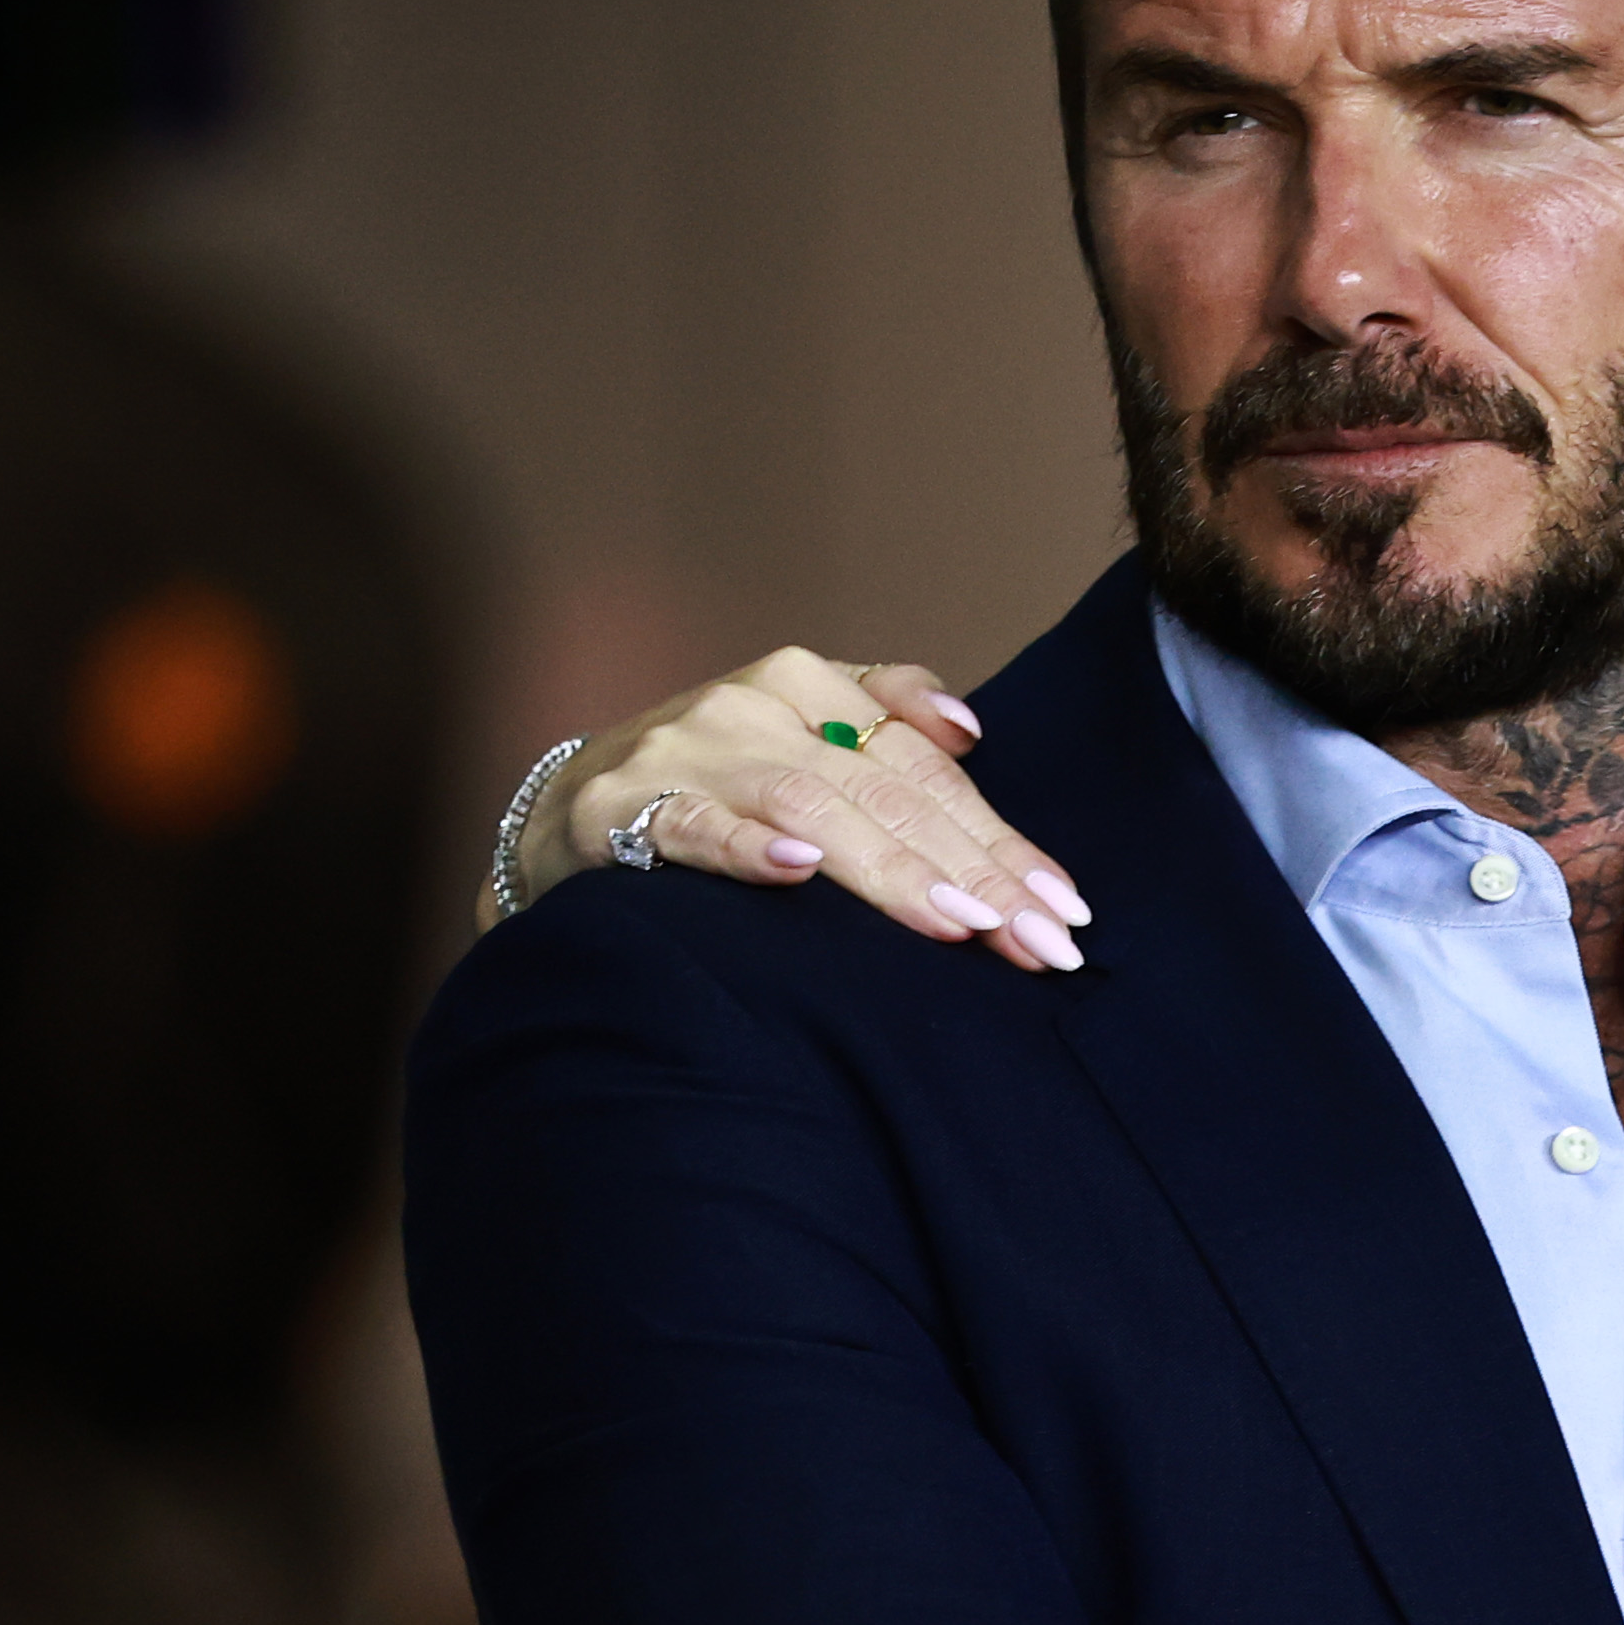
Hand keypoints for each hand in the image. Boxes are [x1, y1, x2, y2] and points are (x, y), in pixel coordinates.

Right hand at [500, 647, 1089, 970]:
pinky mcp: (621, 806)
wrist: (560, 814)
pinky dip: (745, 846)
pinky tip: (797, 873)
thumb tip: (971, 729)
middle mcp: (752, 705)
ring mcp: (686, 751)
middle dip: (971, 871)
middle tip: (1037, 941)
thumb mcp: (799, 734)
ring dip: (888, 866)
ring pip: (809, 804)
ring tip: (956, 921)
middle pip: (885, 790)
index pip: (927, 770)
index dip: (1000, 839)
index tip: (1063, 909)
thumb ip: (884, 717)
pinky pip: (692, 822)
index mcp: (808, 684)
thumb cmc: (708, 784)